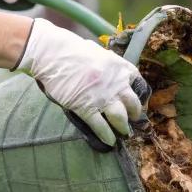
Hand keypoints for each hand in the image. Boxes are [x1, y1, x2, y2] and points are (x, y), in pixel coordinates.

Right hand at [14, 17, 145, 145]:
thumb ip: (109, 66)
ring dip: (123, 127)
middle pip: (132, 103)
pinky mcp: (85, 107)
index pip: (138, 83)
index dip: (139, 95)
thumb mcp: (99, 53)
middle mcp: (115, 83)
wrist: (52, 54)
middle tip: (132, 119)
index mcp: (119, 67)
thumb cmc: (73, 50)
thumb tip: (113, 75)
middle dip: (134, 114)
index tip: (138, 103)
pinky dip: (106, 135)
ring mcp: (101, 97)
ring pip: (119, 117)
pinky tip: (109, 141)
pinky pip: (100, 126)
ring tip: (124, 132)